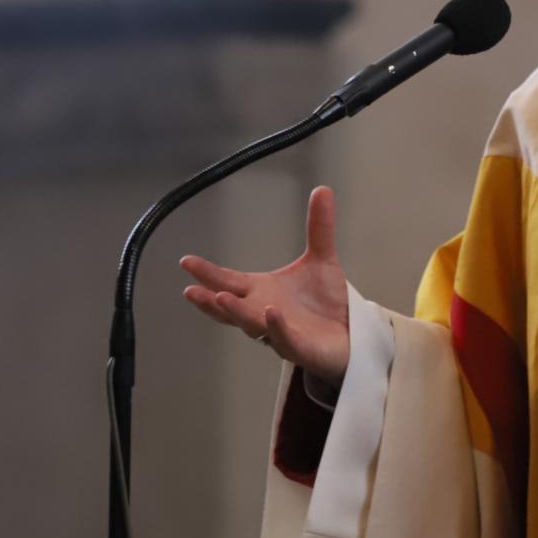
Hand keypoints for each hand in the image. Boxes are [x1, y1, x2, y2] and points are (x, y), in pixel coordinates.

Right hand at [180, 185, 351, 385]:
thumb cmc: (327, 303)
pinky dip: (277, 327)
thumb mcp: (321, 260)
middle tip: (191, 289)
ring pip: (252, 324)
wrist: (351, 335)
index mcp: (262, 292)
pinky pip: (286, 339)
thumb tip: (322, 189)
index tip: (186, 261)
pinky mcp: (301, 348)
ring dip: (237, 312)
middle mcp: (263, 313)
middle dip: (210, 299)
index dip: (208, 273)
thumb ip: (319, 228)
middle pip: (232, 307)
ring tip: (221, 297)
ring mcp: (279, 333)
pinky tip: (271, 312)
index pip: (230, 281)